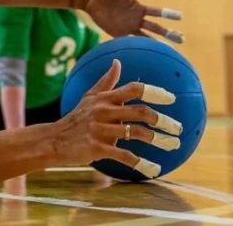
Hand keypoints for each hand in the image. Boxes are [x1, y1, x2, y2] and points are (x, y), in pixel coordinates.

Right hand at [49, 59, 184, 178]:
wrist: (54, 140)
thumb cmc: (75, 118)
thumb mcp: (89, 97)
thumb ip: (106, 82)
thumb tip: (117, 62)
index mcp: (105, 98)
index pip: (134, 89)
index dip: (155, 92)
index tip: (172, 98)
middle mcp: (104, 111)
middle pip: (141, 112)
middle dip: (163, 120)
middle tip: (178, 128)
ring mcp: (101, 130)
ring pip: (136, 133)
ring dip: (159, 140)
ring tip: (173, 146)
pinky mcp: (97, 148)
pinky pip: (124, 155)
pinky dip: (141, 163)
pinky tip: (153, 169)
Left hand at [84, 0, 183, 43]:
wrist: (93, 0)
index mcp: (140, 8)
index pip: (158, 12)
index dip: (168, 14)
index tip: (180, 17)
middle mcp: (137, 19)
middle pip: (156, 28)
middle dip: (168, 33)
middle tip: (181, 39)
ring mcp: (129, 28)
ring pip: (146, 38)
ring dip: (156, 44)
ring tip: (168, 51)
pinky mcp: (119, 34)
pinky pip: (130, 43)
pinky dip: (138, 49)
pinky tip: (146, 55)